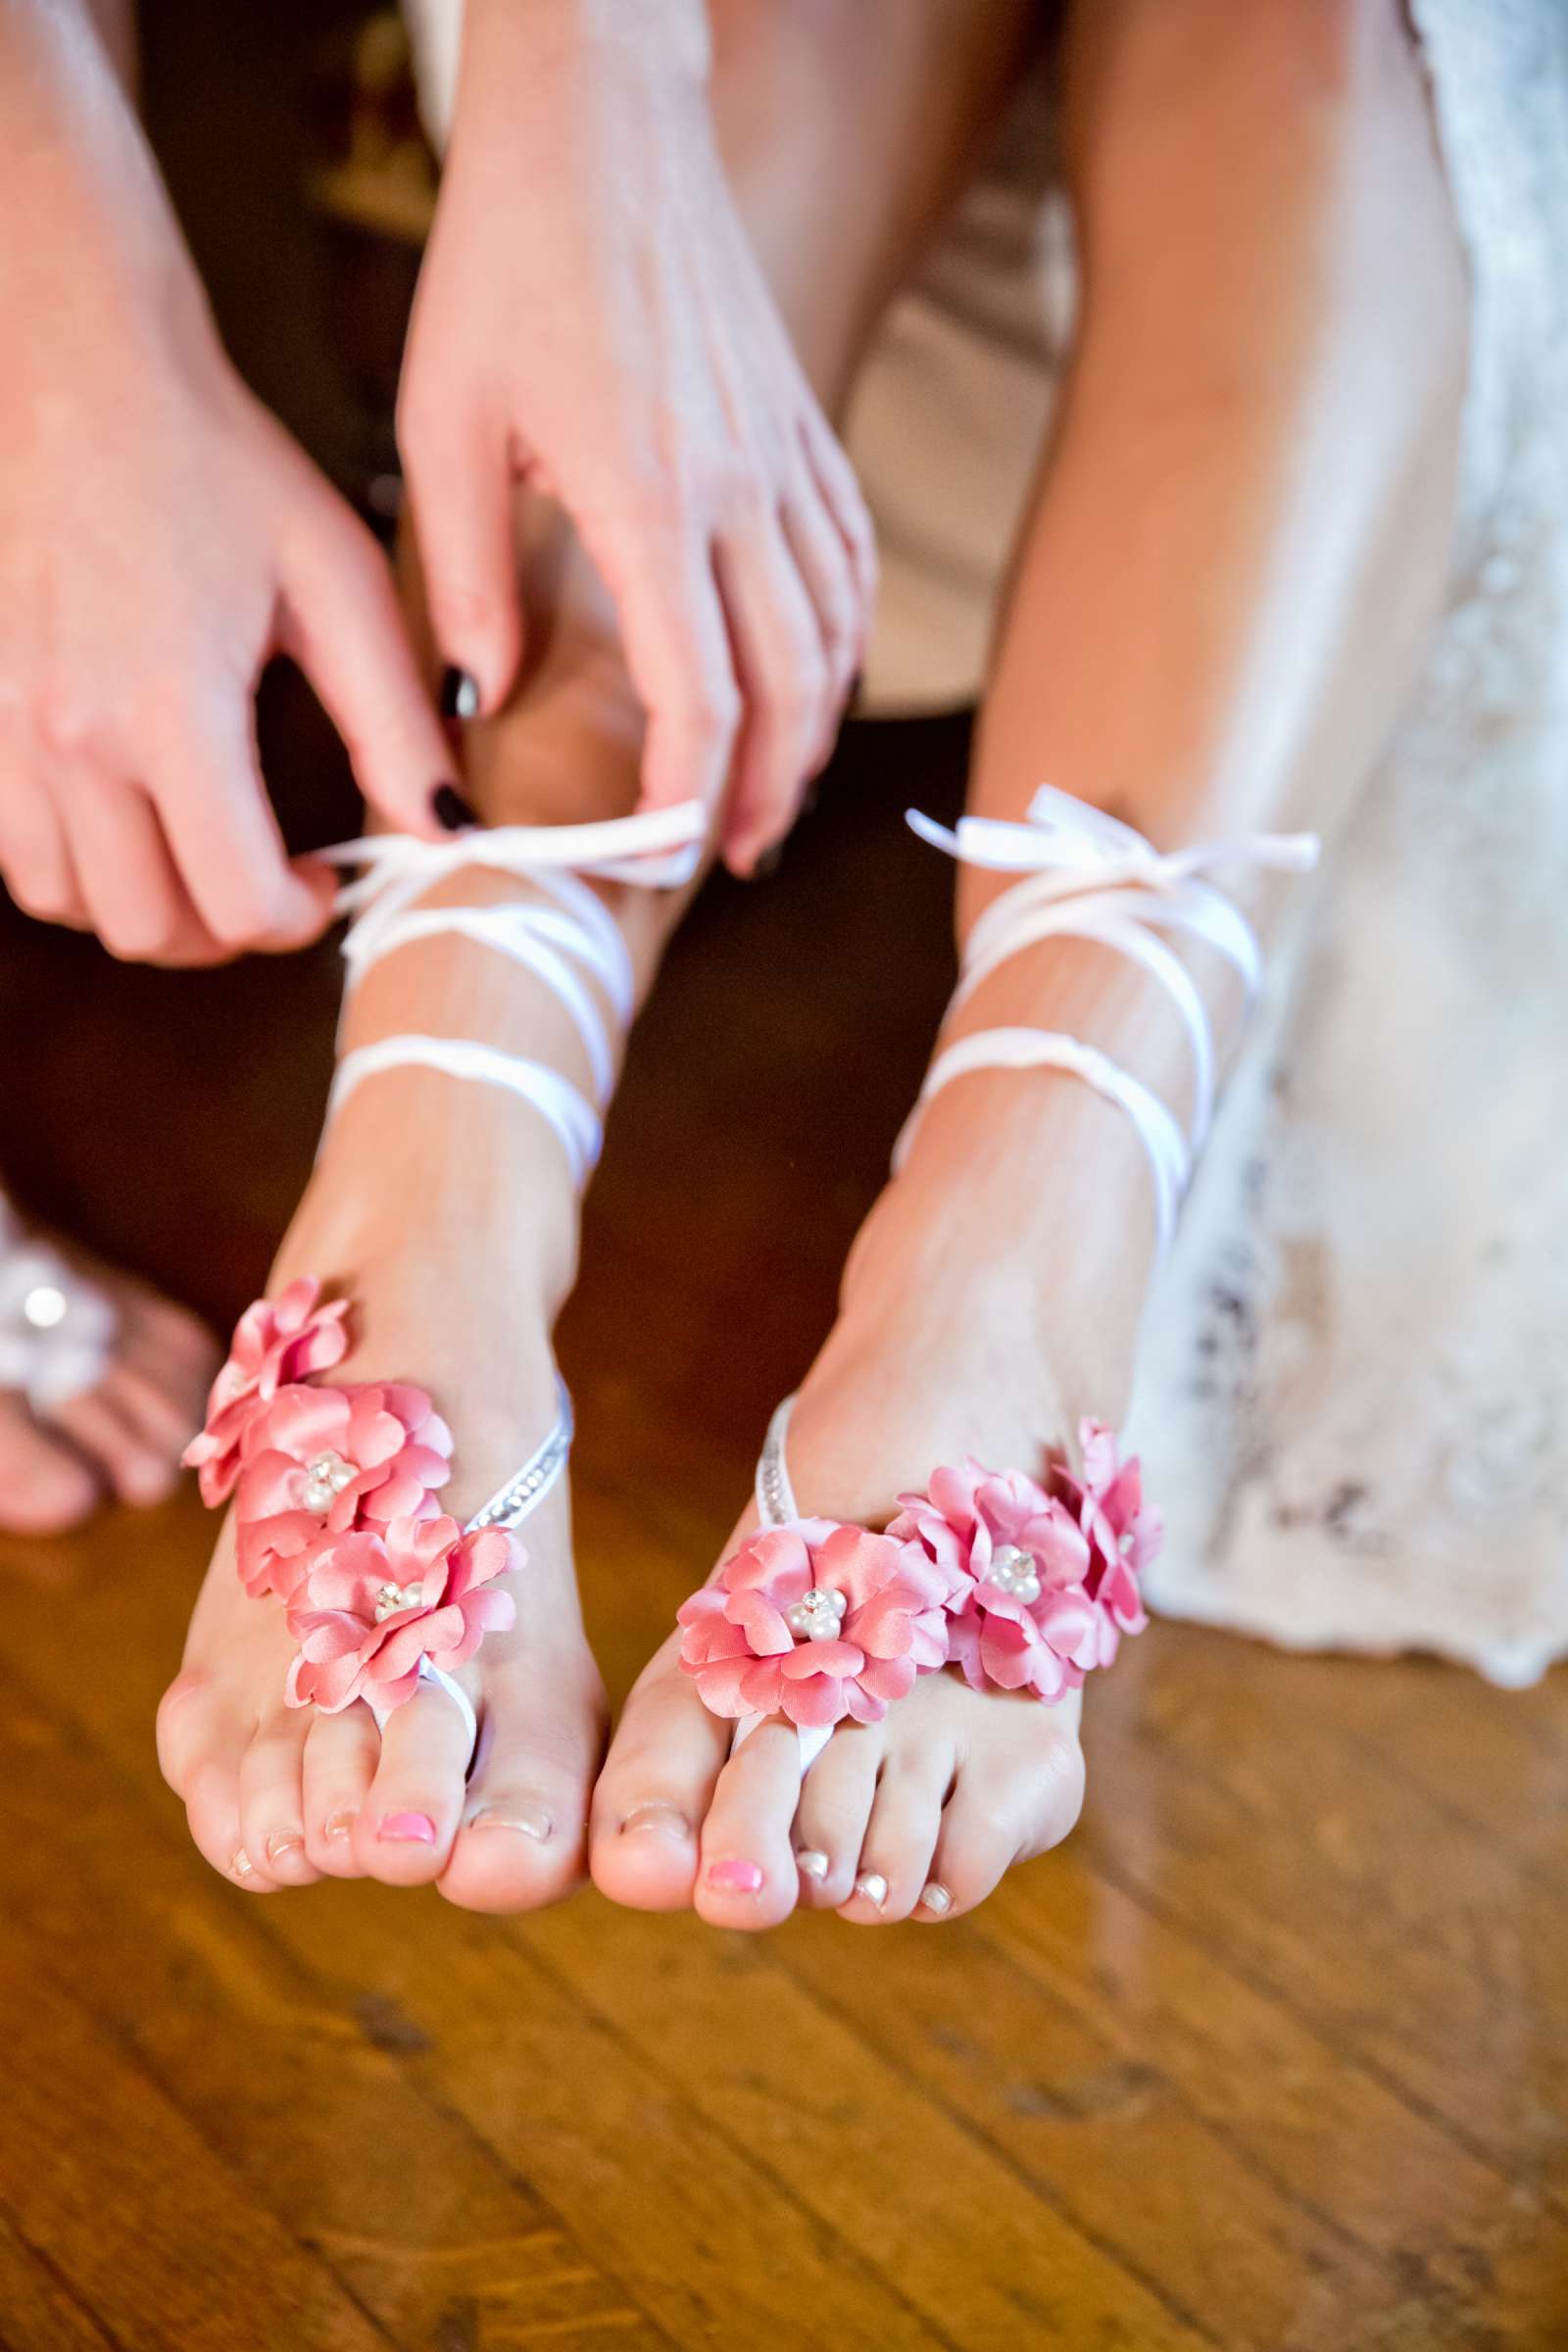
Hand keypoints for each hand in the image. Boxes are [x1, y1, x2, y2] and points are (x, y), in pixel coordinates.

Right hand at [0, 8, 455, 963]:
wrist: (73, 365)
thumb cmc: (212, 459)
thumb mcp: (334, 580)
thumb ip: (392, 718)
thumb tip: (444, 827)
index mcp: (169, 710)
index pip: (233, 903)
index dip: (295, 918)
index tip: (322, 879)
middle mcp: (69, 736)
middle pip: (148, 926)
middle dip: (226, 929)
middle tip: (269, 877)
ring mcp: (4, 727)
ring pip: (70, 903)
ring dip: (145, 902)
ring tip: (200, 848)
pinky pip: (13, 849)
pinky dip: (74, 862)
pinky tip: (130, 811)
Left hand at [398, 0, 874, 876]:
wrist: (602, 123)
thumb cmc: (506, 259)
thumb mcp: (442, 419)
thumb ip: (467, 572)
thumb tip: (479, 695)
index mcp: (651, 496)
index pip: (700, 691)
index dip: (686, 794)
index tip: (658, 852)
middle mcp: (742, 488)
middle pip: (789, 684)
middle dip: (763, 789)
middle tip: (727, 855)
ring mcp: (788, 456)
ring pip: (837, 631)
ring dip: (813, 730)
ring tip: (773, 794)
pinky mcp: (805, 426)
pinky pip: (850, 562)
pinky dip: (845, 641)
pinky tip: (819, 680)